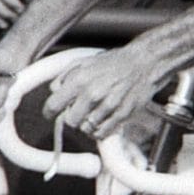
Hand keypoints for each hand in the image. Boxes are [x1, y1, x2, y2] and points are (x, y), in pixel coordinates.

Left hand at [43, 45, 162, 139]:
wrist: (144, 63)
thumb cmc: (115, 62)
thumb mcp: (85, 61)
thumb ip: (65, 76)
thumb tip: (54, 90)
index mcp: (80, 80)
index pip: (53, 105)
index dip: (49, 112)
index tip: (51, 113)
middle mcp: (93, 94)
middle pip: (70, 121)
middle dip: (71, 118)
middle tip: (76, 112)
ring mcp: (108, 106)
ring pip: (86, 129)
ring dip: (86, 124)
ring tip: (91, 114)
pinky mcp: (122, 115)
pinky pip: (103, 133)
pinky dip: (99, 130)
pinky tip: (101, 120)